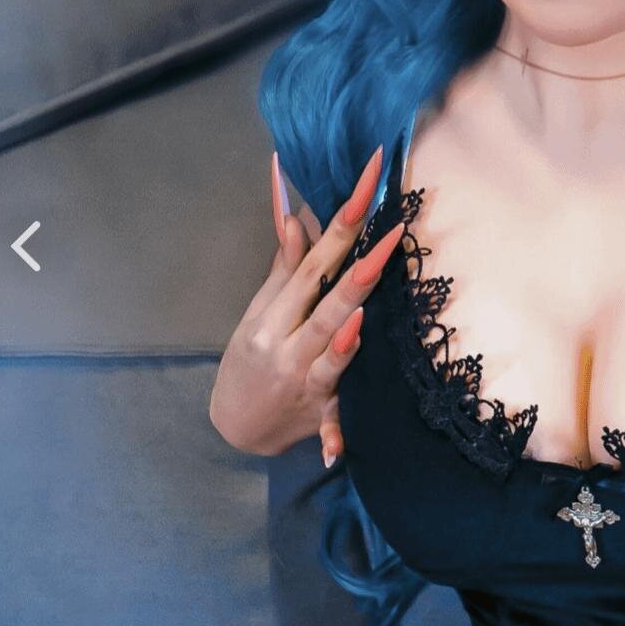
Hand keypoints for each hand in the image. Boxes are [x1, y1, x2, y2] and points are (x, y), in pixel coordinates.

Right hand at [208, 147, 402, 460]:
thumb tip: (298, 211)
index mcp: (275, 312)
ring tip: (362, 312)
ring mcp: (302, 382)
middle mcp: (286, 344)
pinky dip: (332, 431)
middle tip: (392, 233)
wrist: (233, 427)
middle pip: (326, 301)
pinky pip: (328, 424)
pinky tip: (338, 439)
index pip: (314, 258)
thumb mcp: (262, 310)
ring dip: (344, 339)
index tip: (370, 186)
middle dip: (358, 268)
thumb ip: (287, 266)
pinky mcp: (315, 417)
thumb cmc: (253, 357)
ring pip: (329, 356)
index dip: (343, 221)